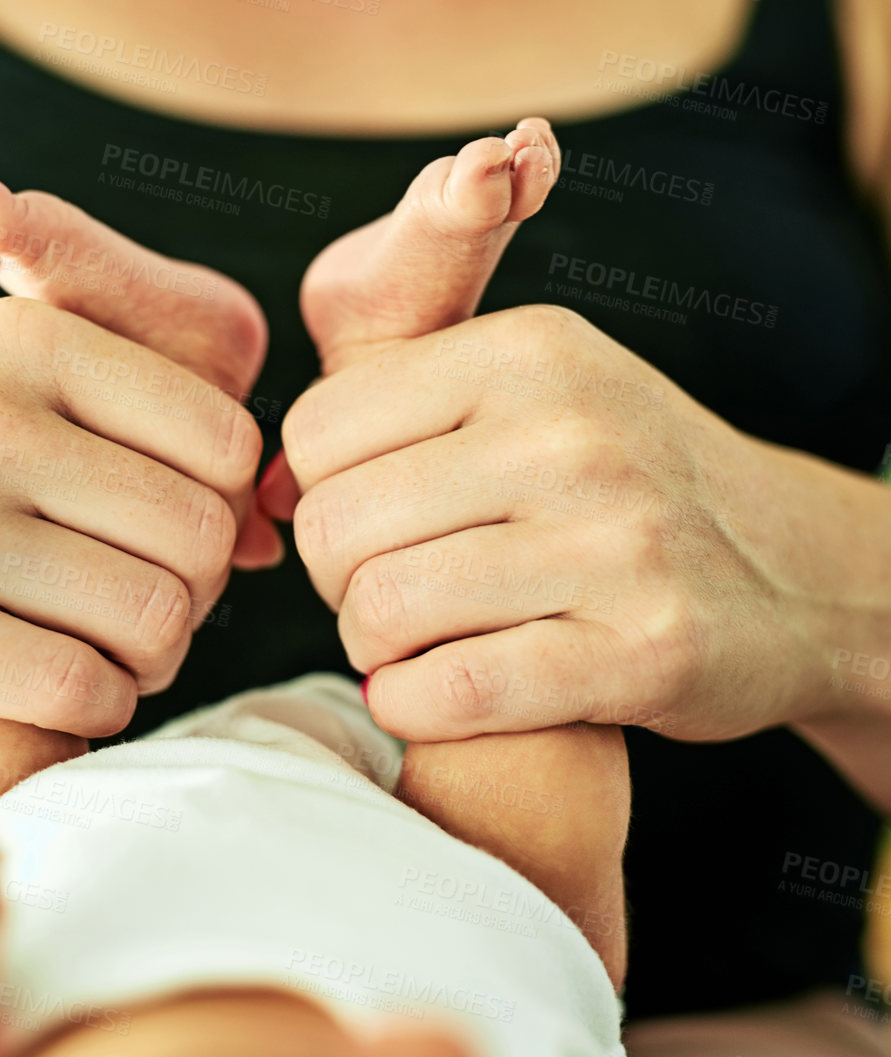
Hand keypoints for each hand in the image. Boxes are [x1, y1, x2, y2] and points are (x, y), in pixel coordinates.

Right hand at [0, 171, 275, 735]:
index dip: (219, 514)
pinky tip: (55, 694)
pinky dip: (92, 710)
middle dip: (189, 598)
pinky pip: (75, 687)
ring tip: (96, 655)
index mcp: (21, 340)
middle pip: (198, 536)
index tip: (162, 543)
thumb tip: (271, 525)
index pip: (225, 443)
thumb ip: (141, 420)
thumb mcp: (4, 399)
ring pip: (149, 617)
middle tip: (135, 619)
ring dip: (144, 662)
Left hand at [272, 127, 811, 746]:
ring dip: (373, 648)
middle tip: (389, 593)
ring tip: (416, 641)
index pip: (318, 429)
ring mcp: (615, 545)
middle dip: (338, 579)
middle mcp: (572, 433)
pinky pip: (448, 690)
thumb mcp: (531, 388)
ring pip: (381, 610)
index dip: (316, 493)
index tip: (367, 522)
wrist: (790, 572)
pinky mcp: (640, 654)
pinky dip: (410, 706)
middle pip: (336, 526)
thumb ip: (393, 402)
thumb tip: (265, 487)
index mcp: (530, 350)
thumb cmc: (617, 483)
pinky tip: (433, 692)